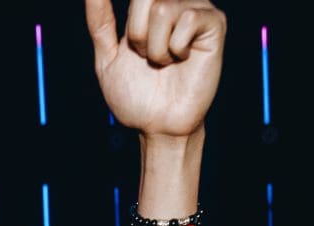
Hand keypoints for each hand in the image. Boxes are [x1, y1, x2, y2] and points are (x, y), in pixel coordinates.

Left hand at [85, 0, 226, 139]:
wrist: (158, 125)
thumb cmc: (135, 95)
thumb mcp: (107, 57)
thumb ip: (99, 21)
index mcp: (146, 8)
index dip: (130, 26)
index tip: (134, 50)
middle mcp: (172, 2)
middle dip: (137, 35)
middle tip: (147, 57)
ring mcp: (195, 9)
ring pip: (163, 9)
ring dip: (157, 47)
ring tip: (165, 62)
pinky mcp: (214, 23)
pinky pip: (188, 19)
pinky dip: (177, 48)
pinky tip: (183, 59)